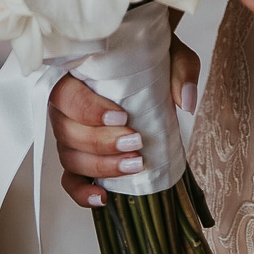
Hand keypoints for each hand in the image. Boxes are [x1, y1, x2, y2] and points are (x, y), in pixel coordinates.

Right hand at [49, 26, 200, 208]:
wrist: (147, 68)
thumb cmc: (149, 60)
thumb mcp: (169, 55)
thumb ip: (180, 69)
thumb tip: (187, 101)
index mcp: (77, 75)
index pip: (66, 94)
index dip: (89, 110)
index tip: (122, 117)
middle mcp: (66, 106)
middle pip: (67, 131)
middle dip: (101, 143)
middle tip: (135, 142)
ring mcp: (71, 134)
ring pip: (70, 157)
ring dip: (100, 166)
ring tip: (134, 165)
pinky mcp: (80, 158)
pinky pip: (70, 180)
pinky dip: (82, 192)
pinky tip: (102, 198)